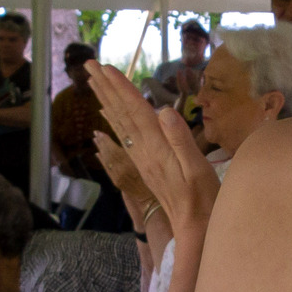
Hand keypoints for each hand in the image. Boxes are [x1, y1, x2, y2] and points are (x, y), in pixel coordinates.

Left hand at [84, 63, 219, 235]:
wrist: (194, 226)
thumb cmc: (202, 198)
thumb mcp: (197, 169)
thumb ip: (180, 139)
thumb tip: (163, 110)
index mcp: (156, 147)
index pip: (135, 111)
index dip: (121, 88)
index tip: (107, 68)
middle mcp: (144, 150)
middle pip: (121, 113)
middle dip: (105, 87)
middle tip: (88, 64)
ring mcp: (142, 157)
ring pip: (120, 122)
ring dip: (106, 99)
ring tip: (93, 81)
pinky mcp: (145, 162)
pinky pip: (124, 134)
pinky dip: (115, 118)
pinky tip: (108, 112)